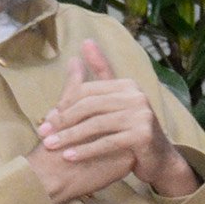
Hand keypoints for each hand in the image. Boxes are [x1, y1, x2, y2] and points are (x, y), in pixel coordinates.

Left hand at [27, 40, 195, 203]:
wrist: (160, 161)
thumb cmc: (132, 132)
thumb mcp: (114, 103)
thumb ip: (100, 74)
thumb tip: (86, 42)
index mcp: (127, 85)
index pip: (87, 90)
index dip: (64, 105)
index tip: (46, 120)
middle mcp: (137, 96)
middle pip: (90, 105)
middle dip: (63, 120)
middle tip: (44, 133)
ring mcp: (142, 115)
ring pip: (96, 124)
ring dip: (70, 137)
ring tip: (52, 146)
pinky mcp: (143, 135)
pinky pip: (107, 142)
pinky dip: (86, 150)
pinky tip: (70, 157)